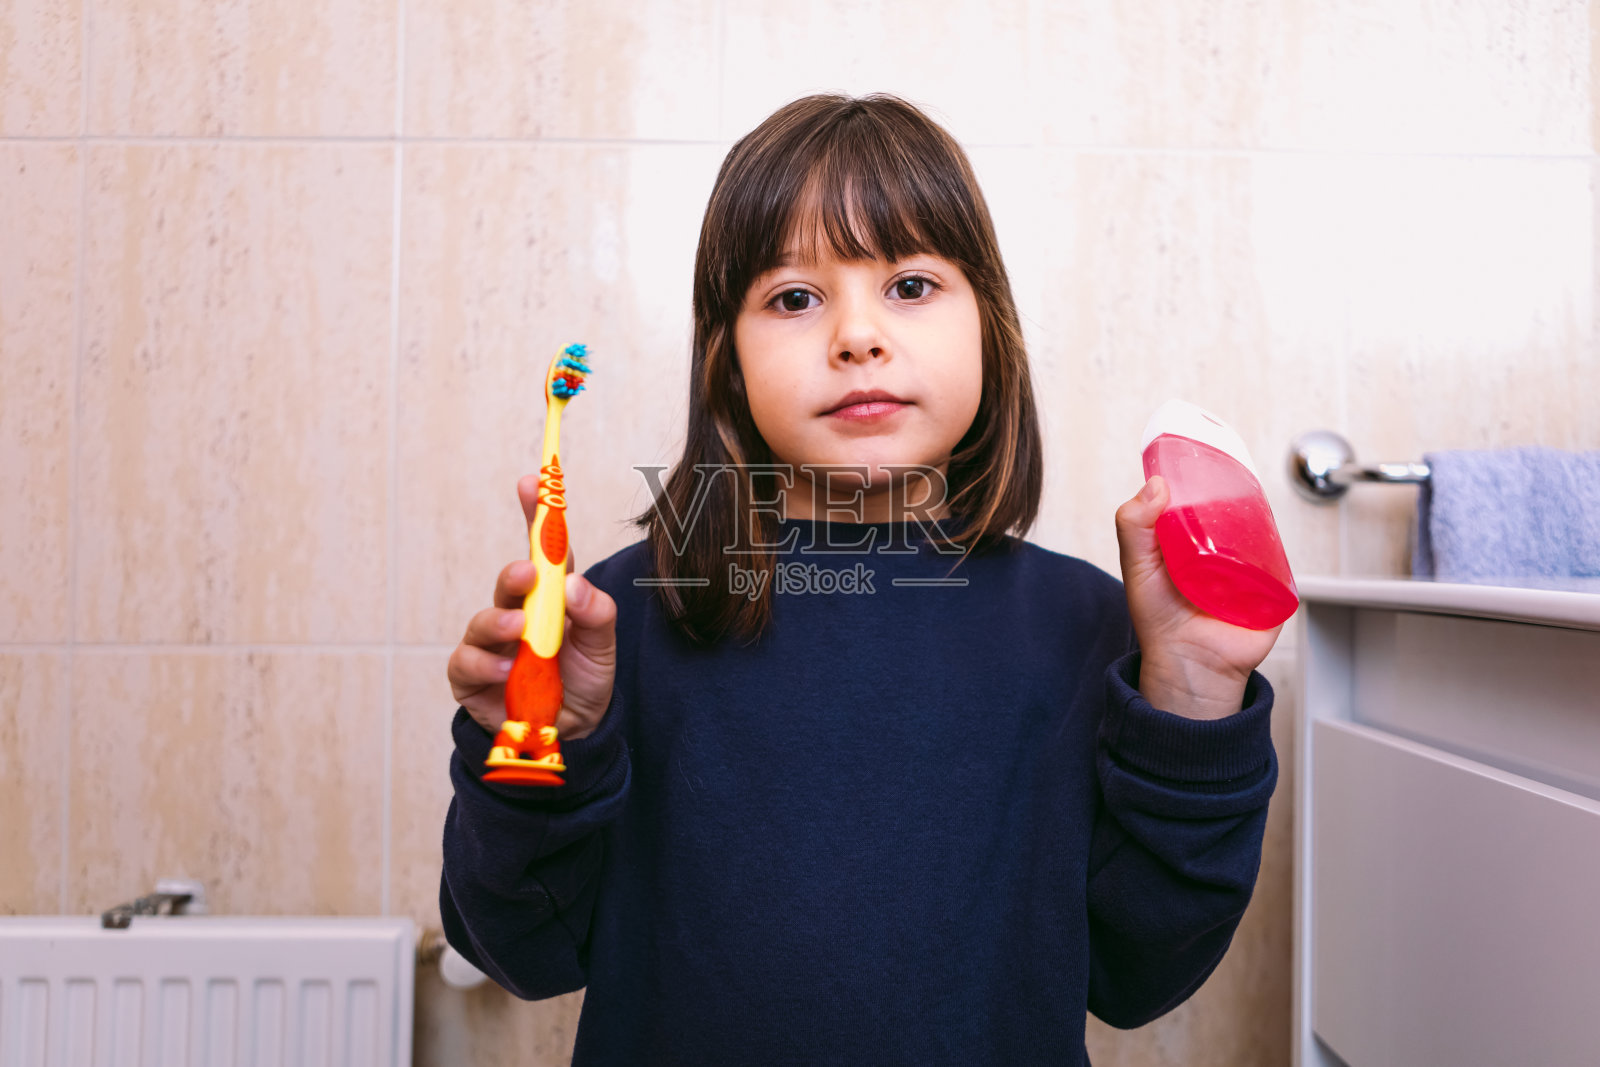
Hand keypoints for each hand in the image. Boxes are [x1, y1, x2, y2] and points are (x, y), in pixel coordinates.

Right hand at [448, 474, 617, 740]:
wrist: (571, 736)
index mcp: (551, 598)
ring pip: (484, 620)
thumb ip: (597, 614)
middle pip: (509, 581)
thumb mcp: (603, 647)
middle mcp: (518, 614)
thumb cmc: (584, 682)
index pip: (543, 551)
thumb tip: (572, 584)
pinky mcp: (472, 678)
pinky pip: (466, 661)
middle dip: (514, 573)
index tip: (532, 482)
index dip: (536, 515)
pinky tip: (505, 669)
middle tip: (527, 572)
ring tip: (517, 633)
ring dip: (499, 622)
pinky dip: (485, 662)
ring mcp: (492, 645)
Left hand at [1113, 475, 1281, 719]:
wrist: (1190, 665)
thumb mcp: (1137, 567)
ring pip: (1261, 533)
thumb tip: (1156, 485)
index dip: (1202, 478)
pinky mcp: (1272, 588)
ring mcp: (1249, 567)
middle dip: (1235, 495)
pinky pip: (1281, 563)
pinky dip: (1275, 551)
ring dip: (1257, 519)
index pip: (1199, 501)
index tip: (1203, 456)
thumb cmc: (1161, 621)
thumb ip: (1134, 527)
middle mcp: (1221, 550)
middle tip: (1228, 480)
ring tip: (1244, 511)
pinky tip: (1264, 542)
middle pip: (1236, 512)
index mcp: (1188, 540)